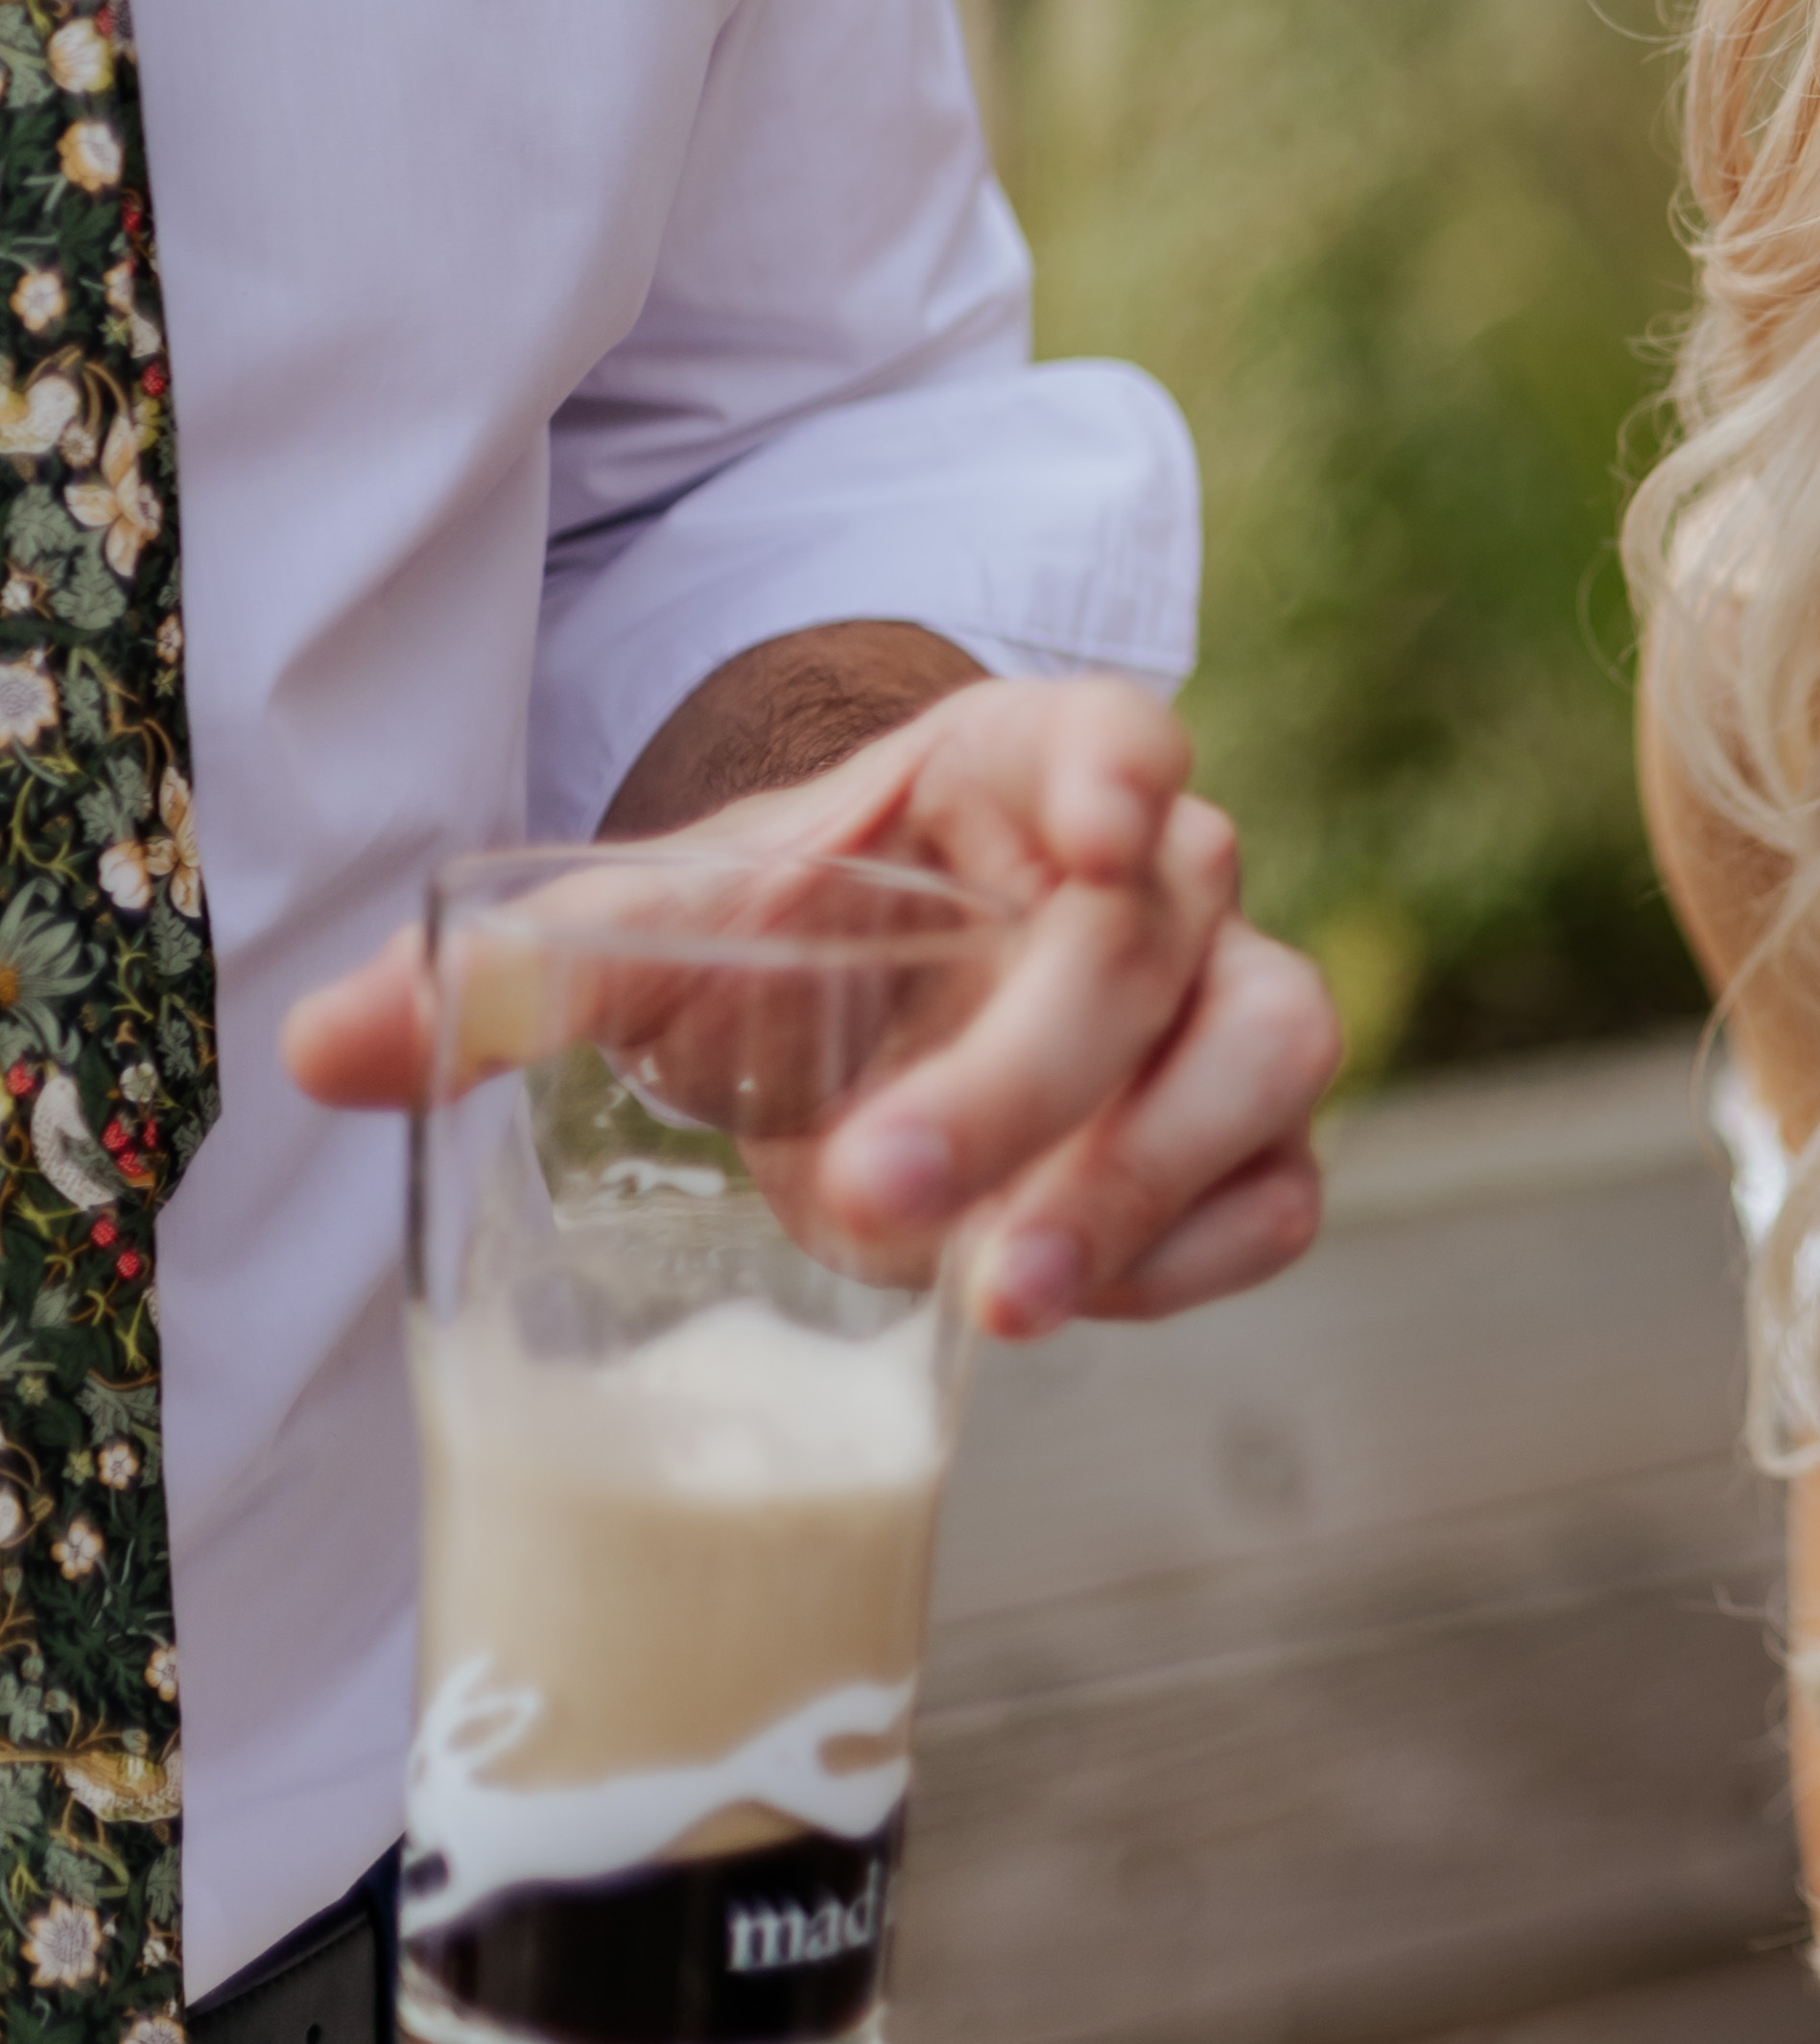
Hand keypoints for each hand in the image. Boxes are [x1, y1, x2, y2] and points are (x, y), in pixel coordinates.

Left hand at [283, 679, 1342, 1336]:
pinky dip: (1197, 1256)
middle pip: (1153, 948)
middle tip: (875, 1191)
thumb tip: (314, 1050)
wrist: (868, 1001)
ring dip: (1146, 1182)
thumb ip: (518, 980)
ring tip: (1000, 1304)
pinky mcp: (1244, 1133)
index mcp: (1026, 772)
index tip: (1096, 830)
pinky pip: (1281, 1186)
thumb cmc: (789, 938)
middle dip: (1030, 1084)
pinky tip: (1071, 1311)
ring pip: (1271, 1054)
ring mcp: (1223, 1001)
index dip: (1123, 772)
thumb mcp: (663, 931)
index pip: (1121, 732)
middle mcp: (1158, 875)